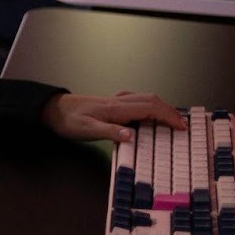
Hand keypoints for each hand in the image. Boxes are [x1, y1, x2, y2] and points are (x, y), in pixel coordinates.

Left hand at [40, 91, 185, 142]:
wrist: (52, 109)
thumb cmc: (68, 121)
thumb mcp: (87, 130)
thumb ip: (109, 132)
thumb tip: (131, 135)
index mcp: (116, 108)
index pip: (150, 108)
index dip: (168, 116)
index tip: (181, 127)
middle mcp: (118, 101)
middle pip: (151, 100)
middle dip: (169, 110)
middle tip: (182, 124)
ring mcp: (114, 100)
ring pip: (144, 98)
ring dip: (160, 106)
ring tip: (171, 119)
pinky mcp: (110, 103)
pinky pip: (135, 100)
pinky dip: (149, 105)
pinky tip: (147, 113)